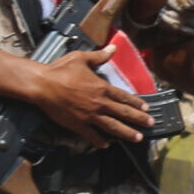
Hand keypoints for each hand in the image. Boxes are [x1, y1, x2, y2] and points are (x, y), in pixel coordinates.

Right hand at [32, 47, 152, 145]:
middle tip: (151, 124)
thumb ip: (99, 56)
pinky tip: (107, 145)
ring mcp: (89, 116)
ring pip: (112, 127)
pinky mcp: (77, 125)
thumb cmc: (60, 70)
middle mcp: (99, 103)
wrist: (42, 85)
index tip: (146, 108)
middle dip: (139, 119)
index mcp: (101, 87)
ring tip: (138, 138)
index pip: (124, 97)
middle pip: (123, 113)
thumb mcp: (81, 58)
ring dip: (127, 133)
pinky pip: (92, 135)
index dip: (137, 103)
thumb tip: (113, 48)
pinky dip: (100, 141)